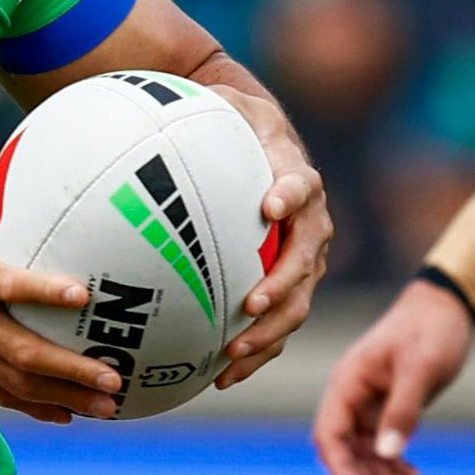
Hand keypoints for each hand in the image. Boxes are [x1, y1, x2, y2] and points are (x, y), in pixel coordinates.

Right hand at [0, 127, 122, 425]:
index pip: (1, 285)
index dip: (41, 292)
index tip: (82, 295)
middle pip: (20, 353)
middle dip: (69, 369)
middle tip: (114, 378)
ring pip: (14, 380)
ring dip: (63, 395)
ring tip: (108, 405)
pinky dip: (34, 404)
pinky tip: (69, 413)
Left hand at [205, 87, 331, 385]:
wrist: (260, 150)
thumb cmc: (232, 125)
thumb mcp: (224, 103)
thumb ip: (210, 102)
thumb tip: (164, 97)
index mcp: (296, 179)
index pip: (301, 185)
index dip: (290, 196)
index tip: (270, 207)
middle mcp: (310, 224)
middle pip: (306, 259)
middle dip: (281, 286)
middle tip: (249, 305)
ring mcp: (304, 261)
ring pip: (297, 303)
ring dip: (269, 331)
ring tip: (234, 354)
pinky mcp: (288, 288)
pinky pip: (277, 325)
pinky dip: (255, 353)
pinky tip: (221, 377)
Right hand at [312, 282, 472, 474]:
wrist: (447, 307)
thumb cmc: (430, 330)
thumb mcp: (420, 369)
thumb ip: (402, 410)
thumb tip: (386, 454)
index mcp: (346, 383)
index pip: (329, 435)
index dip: (339, 469)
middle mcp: (350, 397)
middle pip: (344, 450)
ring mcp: (367, 404)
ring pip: (363, 452)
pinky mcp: (386, 408)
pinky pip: (381, 444)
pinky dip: (394, 464)